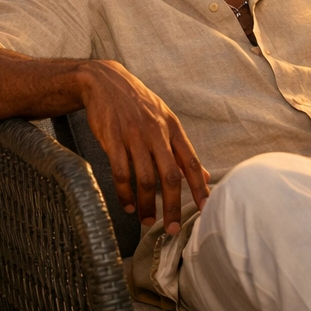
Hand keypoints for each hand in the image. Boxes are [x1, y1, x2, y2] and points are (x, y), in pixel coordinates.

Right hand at [78, 60, 209, 235]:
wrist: (105, 81)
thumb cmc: (138, 104)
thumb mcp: (165, 120)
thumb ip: (181, 150)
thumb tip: (204, 175)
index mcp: (172, 128)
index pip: (190, 162)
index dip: (199, 186)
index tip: (205, 208)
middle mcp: (156, 132)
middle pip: (170, 176)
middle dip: (173, 206)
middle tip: (172, 228)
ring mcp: (134, 136)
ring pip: (145, 179)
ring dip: (147, 205)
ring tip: (147, 221)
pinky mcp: (112, 139)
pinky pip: (121, 173)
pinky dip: (125, 194)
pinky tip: (128, 206)